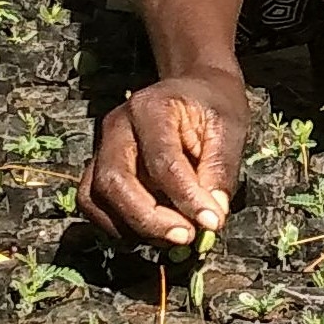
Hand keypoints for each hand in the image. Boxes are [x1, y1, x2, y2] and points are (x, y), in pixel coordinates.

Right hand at [82, 68, 252, 246]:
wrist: (194, 87)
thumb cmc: (213, 105)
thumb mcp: (229, 127)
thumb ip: (220, 168)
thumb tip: (213, 215)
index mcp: (150, 108)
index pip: (162, 161)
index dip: (187, 197)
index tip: (213, 222)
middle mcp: (116, 126)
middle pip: (114, 181)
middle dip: (149, 219)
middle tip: (187, 237)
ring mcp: (102, 147)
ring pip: (95, 197)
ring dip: (132, 227)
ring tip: (173, 236)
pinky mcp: (99, 167)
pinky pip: (94, 204)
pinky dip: (118, 226)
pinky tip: (153, 233)